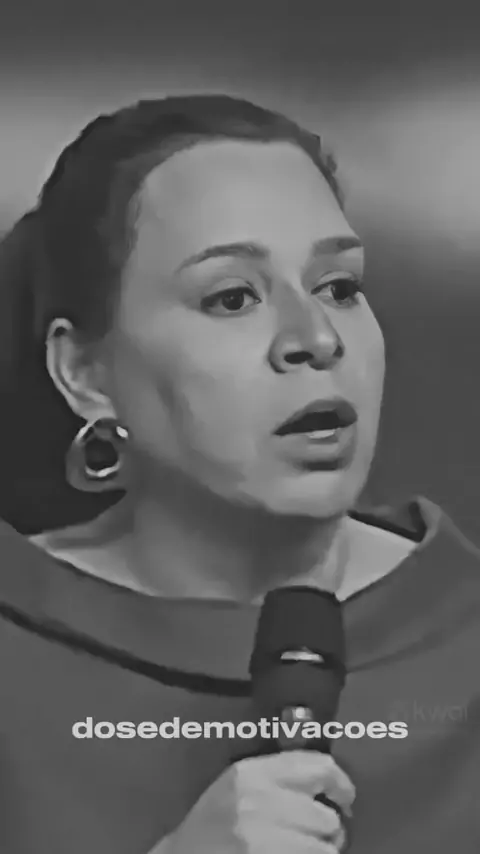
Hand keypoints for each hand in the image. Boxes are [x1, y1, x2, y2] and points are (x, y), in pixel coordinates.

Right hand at [157, 750, 354, 853]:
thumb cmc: (212, 823)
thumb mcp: (237, 784)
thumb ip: (278, 774)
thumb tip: (330, 781)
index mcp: (253, 774)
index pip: (318, 767)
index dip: (341, 783)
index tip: (345, 797)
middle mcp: (260, 803)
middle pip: (327, 817)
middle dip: (324, 830)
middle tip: (310, 836)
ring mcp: (265, 841)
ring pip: (326, 849)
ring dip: (318, 852)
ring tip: (296, 850)